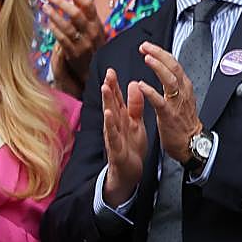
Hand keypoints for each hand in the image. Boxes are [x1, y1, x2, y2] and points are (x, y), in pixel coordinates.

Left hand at [45, 0, 105, 90]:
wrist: (96, 71)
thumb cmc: (93, 48)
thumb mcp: (95, 31)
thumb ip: (86, 16)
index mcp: (98, 24)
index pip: (88, 4)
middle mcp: (92, 33)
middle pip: (76, 13)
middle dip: (60, 1)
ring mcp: (84, 44)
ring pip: (67, 25)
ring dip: (54, 14)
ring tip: (45, 6)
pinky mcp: (74, 53)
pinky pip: (62, 38)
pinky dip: (54, 29)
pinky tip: (48, 22)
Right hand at [101, 68, 147, 205]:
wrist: (130, 171)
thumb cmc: (131, 146)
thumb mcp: (135, 123)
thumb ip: (134, 105)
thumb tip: (134, 84)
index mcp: (121, 118)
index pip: (116, 98)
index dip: (114, 84)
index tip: (111, 70)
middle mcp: (115, 125)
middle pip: (111, 104)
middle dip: (109, 88)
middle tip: (108, 74)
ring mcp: (114, 136)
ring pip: (110, 117)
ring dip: (107, 103)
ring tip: (106, 88)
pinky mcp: (116, 149)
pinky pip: (113, 135)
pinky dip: (111, 125)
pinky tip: (109, 115)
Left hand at [136, 42, 201, 164]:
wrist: (191, 142)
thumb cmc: (184, 122)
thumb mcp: (183, 98)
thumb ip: (175, 84)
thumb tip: (166, 70)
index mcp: (184, 87)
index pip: (174, 64)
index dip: (161, 53)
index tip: (147, 47)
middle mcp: (183, 92)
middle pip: (173, 67)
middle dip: (159, 54)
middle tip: (144, 47)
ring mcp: (177, 103)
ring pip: (170, 80)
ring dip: (158, 68)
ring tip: (146, 58)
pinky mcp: (169, 115)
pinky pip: (160, 101)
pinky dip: (150, 92)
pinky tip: (141, 85)